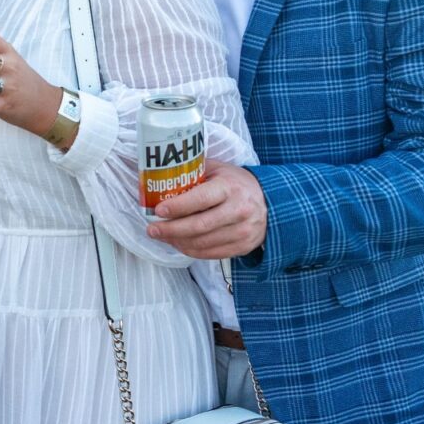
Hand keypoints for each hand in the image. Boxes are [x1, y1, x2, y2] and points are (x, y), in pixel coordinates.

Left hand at [146, 159, 267, 258]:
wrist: (271, 202)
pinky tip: (178, 243)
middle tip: (152, 229)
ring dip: (177, 242)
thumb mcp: (218, 170)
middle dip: (171, 229)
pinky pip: (211, 253)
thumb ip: (194, 172)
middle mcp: (238, 210)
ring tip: (162, 236)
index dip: (177, 206)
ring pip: (203, 243)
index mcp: (229, 188)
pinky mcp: (243, 246)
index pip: (200, 199)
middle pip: (199, 226)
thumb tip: (160, 177)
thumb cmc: (236, 183)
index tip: (158, 210)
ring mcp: (242, 231)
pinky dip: (191, 250)